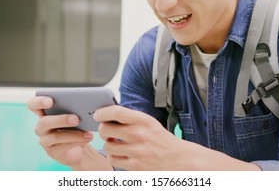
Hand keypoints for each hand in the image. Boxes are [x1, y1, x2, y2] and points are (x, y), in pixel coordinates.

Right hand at [27, 96, 111, 169]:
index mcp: (44, 113)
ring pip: (55, 136)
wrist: (78, 147)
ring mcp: (44, 140)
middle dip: (61, 120)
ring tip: (88, 133)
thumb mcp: (75, 116)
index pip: (33, 105)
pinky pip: (62, 147)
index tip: (50, 101)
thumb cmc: (75, 126)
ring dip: (74, 134)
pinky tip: (87, 139)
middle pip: (45, 121)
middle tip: (77, 119)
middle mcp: (41, 126)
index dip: (39, 102)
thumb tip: (86, 105)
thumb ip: (75, 109)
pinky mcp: (52, 152)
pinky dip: (77, 142)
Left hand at [93, 105, 261, 170]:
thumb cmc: (163, 141)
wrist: (181, 160)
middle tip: (107, 131)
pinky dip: (114, 157)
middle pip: (106, 130)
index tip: (97, 114)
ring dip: (109, 145)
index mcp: (144, 120)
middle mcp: (139, 134)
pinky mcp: (135, 166)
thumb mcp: (150, 124)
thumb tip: (108, 116)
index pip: (116, 111)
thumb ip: (131, 119)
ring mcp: (136, 151)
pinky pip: (114, 160)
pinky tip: (121, 155)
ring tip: (117, 144)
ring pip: (107, 146)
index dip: (102, 112)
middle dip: (104, 130)